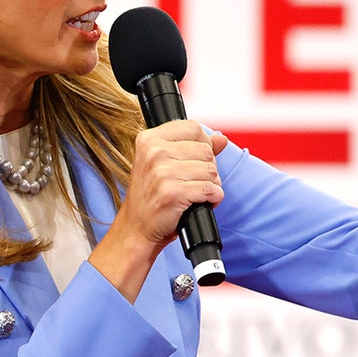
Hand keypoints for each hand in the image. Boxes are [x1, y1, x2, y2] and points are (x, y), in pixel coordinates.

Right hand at [89, 121, 227, 301]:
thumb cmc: (151, 197)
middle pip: (206, 150)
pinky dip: (213, 198)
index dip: (202, 146)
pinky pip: (210, 189)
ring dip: (211, 186)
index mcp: (149, 139)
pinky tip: (199, 203)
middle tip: (192, 182)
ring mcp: (162, 172)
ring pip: (211, 171)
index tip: (193, 161)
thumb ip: (192, 147)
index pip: (193, 128)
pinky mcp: (173, 193)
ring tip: (194, 194)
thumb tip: (221, 139)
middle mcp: (153, 152)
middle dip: (207, 169)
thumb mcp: (164, 164)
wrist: (136, 228)